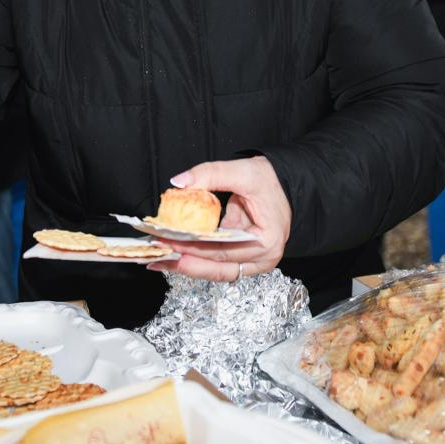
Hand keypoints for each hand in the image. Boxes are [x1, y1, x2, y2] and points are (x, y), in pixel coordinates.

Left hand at [148, 157, 290, 283]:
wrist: (286, 185)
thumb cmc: (270, 180)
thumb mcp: (243, 171)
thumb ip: (211, 174)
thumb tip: (179, 183)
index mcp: (266, 240)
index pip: (223, 250)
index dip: (194, 247)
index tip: (168, 240)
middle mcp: (264, 258)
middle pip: (219, 268)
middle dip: (186, 263)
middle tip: (158, 255)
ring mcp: (256, 263)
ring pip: (218, 272)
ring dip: (189, 267)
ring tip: (161, 260)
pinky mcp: (246, 259)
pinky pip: (220, 265)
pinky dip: (199, 261)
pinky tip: (177, 256)